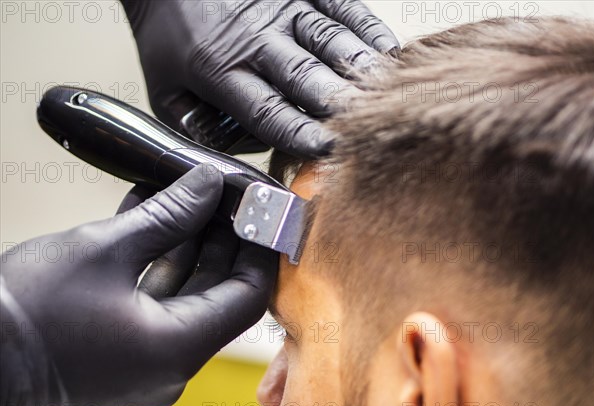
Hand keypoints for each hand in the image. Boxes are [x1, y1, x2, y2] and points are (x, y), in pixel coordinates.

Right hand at [0, 164, 276, 405]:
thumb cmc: (26, 307)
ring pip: (188, 295)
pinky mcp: (127, 350)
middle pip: (219, 294)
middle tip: (223, 197)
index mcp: (177, 348)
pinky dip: (160, 262)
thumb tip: (210, 184)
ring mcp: (148, 361)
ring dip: (190, 246)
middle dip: (222, 241)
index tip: (259, 213)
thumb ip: (170, 214)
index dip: (258, 250)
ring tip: (190, 198)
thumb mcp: (107, 248)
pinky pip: (159, 302)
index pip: (247, 296)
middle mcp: (171, 364)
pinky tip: (157, 218)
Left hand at [121, 0, 398, 157]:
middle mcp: (257, 40)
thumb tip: (237, 163)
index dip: (301, 134)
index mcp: (221, 71)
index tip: (329, 151)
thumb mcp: (166, 92)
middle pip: (306, 76)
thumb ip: (199, 130)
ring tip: (387, 93)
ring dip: (360, 68)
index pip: (269, 112)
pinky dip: (367, 29)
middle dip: (338, 104)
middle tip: (368, 126)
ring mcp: (283, 9)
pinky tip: (389, 51)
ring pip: (329, 41)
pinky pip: (342, 7)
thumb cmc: (170, 36)